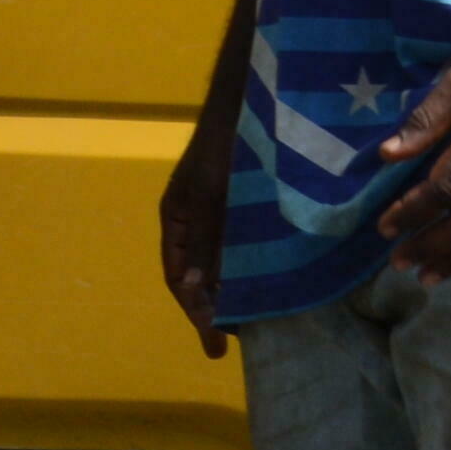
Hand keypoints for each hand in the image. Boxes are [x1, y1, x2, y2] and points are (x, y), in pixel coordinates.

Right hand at [154, 117, 234, 357]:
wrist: (254, 104)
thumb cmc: (226, 146)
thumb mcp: (213, 195)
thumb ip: (206, 240)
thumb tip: (194, 288)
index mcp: (177, 218)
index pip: (177, 277)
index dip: (194, 311)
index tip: (215, 345)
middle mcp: (196, 221)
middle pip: (198, 276)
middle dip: (214, 308)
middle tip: (236, 339)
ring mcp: (222, 215)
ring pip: (223, 265)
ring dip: (236, 292)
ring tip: (257, 319)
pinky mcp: (248, 209)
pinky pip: (246, 249)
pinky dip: (254, 271)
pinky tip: (273, 284)